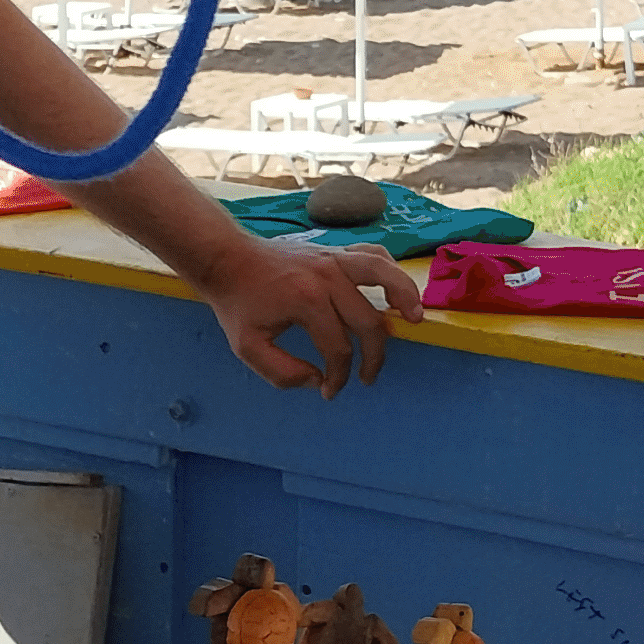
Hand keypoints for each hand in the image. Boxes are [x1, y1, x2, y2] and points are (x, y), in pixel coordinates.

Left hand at [195, 236, 408, 393]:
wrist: (227, 258)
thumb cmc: (237, 303)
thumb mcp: (247, 347)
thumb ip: (281, 372)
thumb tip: (319, 380)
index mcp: (306, 301)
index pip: (338, 349)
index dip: (339, 377)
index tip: (330, 391)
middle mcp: (327, 276)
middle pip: (368, 322)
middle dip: (373, 358)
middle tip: (368, 379)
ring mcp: (334, 258)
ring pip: (384, 273)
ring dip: (404, 296)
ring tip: (416, 319)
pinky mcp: (336, 251)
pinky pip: (373, 255)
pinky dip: (390, 271)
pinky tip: (397, 291)